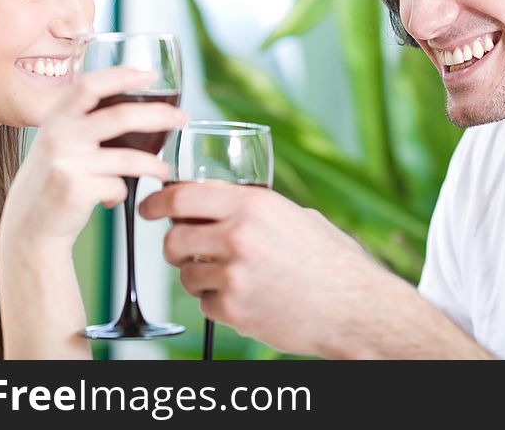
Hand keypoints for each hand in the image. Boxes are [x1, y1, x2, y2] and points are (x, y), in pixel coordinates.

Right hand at [0, 66, 187, 249]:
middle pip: (120, 116)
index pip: (90, 85)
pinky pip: (118, 187)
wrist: (28, 227)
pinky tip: (113, 198)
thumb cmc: (52, 181)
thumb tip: (136, 108)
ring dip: (154, 166)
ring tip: (164, 171)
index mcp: (56, 118)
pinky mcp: (77, 190)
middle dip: (159, 115)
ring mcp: (67, 163)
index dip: (121, 75)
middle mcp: (59, 135)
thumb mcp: (58, 143)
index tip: (150, 75)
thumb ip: (83, 123)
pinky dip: (121, 193)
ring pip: (129, 158)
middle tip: (182, 118)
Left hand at [139, 181, 392, 356]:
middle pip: (173, 238)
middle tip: (185, 250)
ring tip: (230, 277)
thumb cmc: (332, 261)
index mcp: (253, 204)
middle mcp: (239, 236)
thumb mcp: (296, 216)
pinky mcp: (234, 310)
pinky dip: (217, 302)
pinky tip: (246, 297)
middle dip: (174, 245)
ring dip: (197, 276)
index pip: (182, 195)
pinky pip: (204, 303)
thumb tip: (220, 205)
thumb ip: (255, 209)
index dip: (157, 202)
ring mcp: (234, 275)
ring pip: (185, 274)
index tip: (149, 208)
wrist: (355, 308)